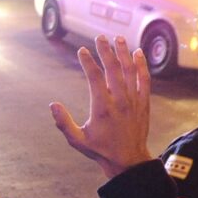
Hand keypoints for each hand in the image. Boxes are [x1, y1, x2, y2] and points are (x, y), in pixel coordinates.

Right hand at [50, 35, 153, 178]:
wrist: (128, 160)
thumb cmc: (100, 150)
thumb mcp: (77, 140)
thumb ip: (63, 122)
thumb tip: (52, 105)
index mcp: (102, 108)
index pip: (94, 77)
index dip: (87, 62)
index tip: (82, 51)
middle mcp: (120, 101)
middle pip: (113, 69)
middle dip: (106, 51)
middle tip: (100, 38)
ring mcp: (134, 101)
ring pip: (129, 71)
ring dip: (123, 53)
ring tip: (118, 39)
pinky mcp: (144, 103)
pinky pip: (144, 79)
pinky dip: (141, 65)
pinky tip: (138, 53)